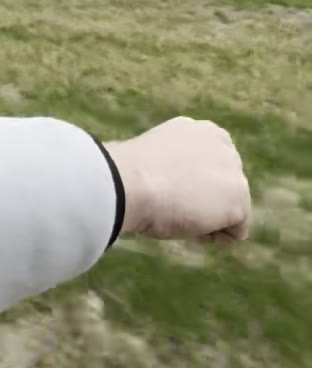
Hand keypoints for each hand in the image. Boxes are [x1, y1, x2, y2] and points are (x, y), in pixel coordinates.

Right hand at [105, 117, 249, 240]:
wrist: (128, 182)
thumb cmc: (130, 176)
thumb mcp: (157, 162)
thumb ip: (178, 166)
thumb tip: (175, 184)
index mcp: (201, 131)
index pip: (208, 170)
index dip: (187, 187)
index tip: (164, 188)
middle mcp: (222, 143)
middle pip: (221, 190)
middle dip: (201, 202)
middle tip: (168, 201)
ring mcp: (234, 169)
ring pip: (227, 211)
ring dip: (205, 219)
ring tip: (176, 209)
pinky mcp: (239, 197)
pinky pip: (234, 232)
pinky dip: (212, 237)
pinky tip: (188, 223)